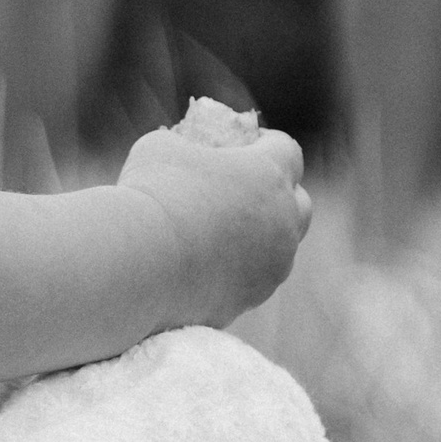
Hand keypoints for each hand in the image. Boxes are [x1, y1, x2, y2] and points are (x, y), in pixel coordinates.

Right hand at [118, 121, 313, 327]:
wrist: (140, 262)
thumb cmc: (151, 193)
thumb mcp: (161, 148)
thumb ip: (184, 145)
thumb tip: (178, 148)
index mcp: (268, 174)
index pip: (287, 150)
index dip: (269, 143)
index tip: (250, 144)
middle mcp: (282, 220)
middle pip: (299, 203)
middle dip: (281, 194)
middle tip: (249, 190)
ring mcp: (272, 265)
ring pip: (282, 248)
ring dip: (264, 236)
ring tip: (230, 231)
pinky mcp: (252, 298)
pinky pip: (255, 279)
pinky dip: (241, 269)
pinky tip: (211, 263)